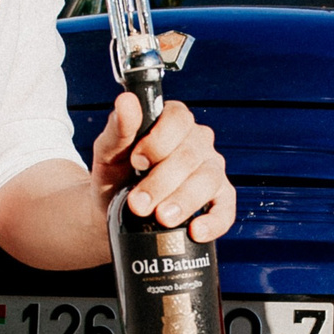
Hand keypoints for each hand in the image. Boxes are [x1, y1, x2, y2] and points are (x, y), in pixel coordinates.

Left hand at [92, 93, 232, 240]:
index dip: (159, 141)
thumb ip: (118, 128)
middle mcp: (197, 142)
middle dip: (162, 182)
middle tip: (138, 203)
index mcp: (172, 122)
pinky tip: (196, 231)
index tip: (137, 161)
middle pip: (190, 156)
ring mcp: (211, 170)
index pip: (178, 119)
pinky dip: (213, 222)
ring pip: (208, 180)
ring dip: (183, 201)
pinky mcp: (220, 199)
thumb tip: (126, 101)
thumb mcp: (108, 152)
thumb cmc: (115, 175)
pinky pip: (226, 209)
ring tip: (161, 218)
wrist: (115, 211)